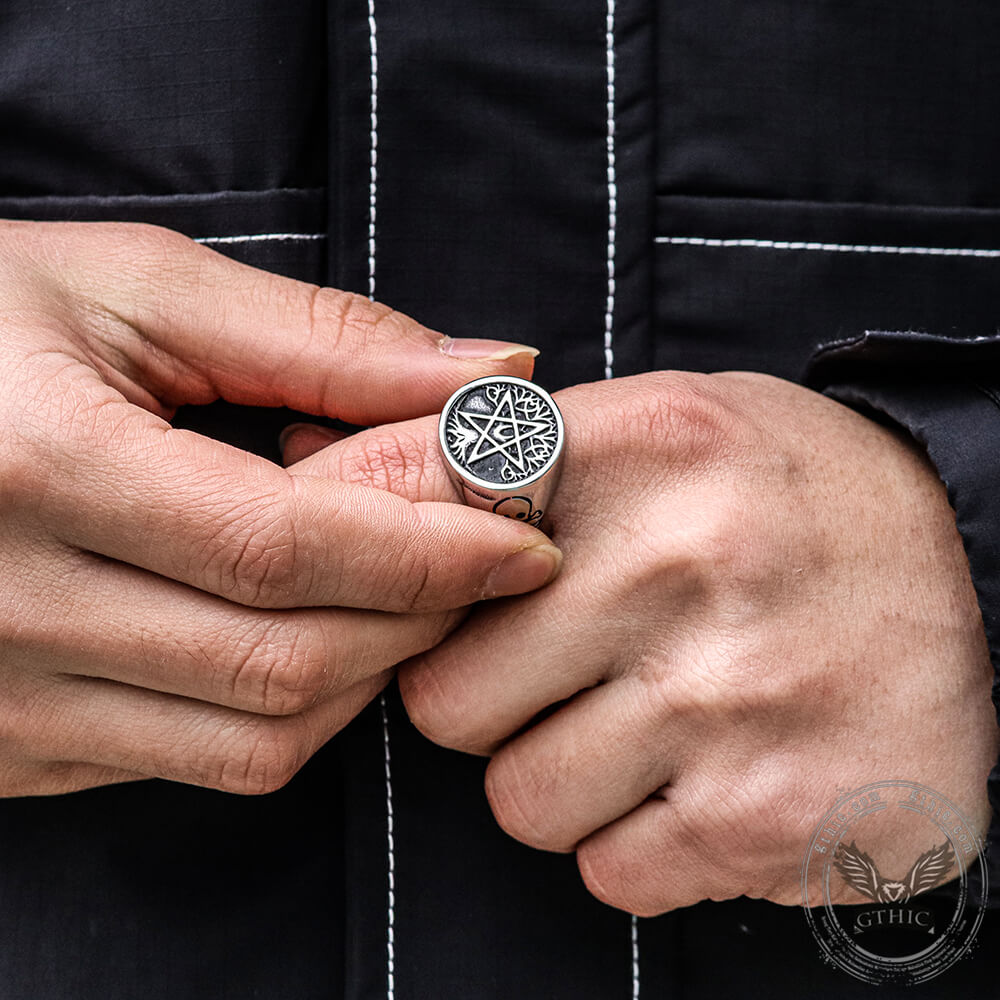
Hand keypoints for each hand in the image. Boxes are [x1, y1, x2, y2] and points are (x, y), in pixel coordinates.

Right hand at [0, 220, 559, 796]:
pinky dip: (295, 706)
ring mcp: (5, 701)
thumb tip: (495, 372)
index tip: (525, 538)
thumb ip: (323, 338)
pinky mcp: (15, 747)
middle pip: (289, 661)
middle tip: (482, 551)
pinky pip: (202, 760)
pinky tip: (310, 628)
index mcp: (39, 469)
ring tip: (398, 585)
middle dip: (422, 613)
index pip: (288, 551)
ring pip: (259, 738)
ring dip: (368, 670)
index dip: (431, 552)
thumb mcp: (135, 291)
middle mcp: (9, 612)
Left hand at [288, 371, 997, 913]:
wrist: (972, 575)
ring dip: (561, 777)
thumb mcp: (653, 428)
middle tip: (561, 671)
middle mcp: (680, 565)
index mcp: (640, 447)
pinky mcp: (771, 818)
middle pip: (446, 697)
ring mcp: (728, 700)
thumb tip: (307, 461)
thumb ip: (483, 449)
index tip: (432, 595)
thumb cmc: (777, 498)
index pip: (423, 523)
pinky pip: (611, 871)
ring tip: (645, 722)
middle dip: (485, 700)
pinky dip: (636, 840)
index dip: (406, 580)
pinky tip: (699, 778)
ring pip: (520, 802)